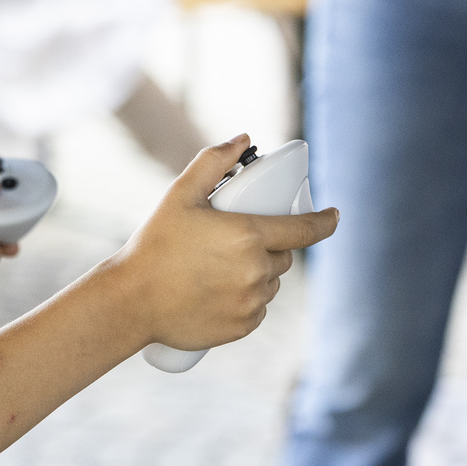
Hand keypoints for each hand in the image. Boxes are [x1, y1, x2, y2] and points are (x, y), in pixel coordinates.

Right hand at [113, 135, 338, 351]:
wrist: (132, 301)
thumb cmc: (154, 245)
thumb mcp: (180, 195)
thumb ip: (213, 162)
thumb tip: (242, 139)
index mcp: (247, 235)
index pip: (304, 229)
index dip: (325, 221)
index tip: (334, 216)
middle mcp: (256, 271)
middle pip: (284, 256)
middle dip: (270, 246)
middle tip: (237, 242)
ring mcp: (251, 302)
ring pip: (270, 283)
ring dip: (258, 273)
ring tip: (222, 269)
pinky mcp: (243, 326)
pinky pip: (258, 309)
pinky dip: (247, 299)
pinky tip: (221, 293)